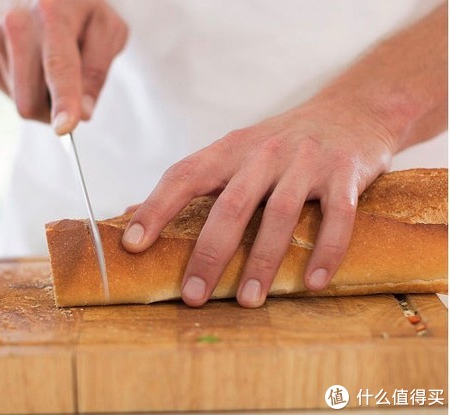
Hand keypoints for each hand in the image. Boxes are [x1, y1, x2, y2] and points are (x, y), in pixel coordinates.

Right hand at [0, 0, 127, 134]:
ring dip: (41, 95)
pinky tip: (32, 60)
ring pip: (19, 101)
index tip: (65, 128)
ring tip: (50, 60)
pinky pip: (7, 92)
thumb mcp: (109, 31)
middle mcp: (16, 21)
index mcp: (53, 12)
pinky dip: (25, 86)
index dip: (64, 101)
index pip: (59, 66)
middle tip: (74, 92)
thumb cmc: (83, 10)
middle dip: (53, 110)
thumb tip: (83, 113)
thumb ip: (98, 71)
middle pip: (30, 99)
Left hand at [121, 97, 395, 307]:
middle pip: (231, 205)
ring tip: (246, 300)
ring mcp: (305, 163)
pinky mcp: (345, 174)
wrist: (352, 110)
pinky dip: (326, 250)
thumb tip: (130, 213)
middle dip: (209, 253)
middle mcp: (264, 153)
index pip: (184, 176)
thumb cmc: (280, 143)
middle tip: (193, 296)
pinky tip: (313, 283)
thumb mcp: (235, 151)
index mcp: (229, 150)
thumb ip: (194, 180)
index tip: (133, 245)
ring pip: (280, 214)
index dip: (156, 208)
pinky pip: (337, 216)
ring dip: (263, 261)